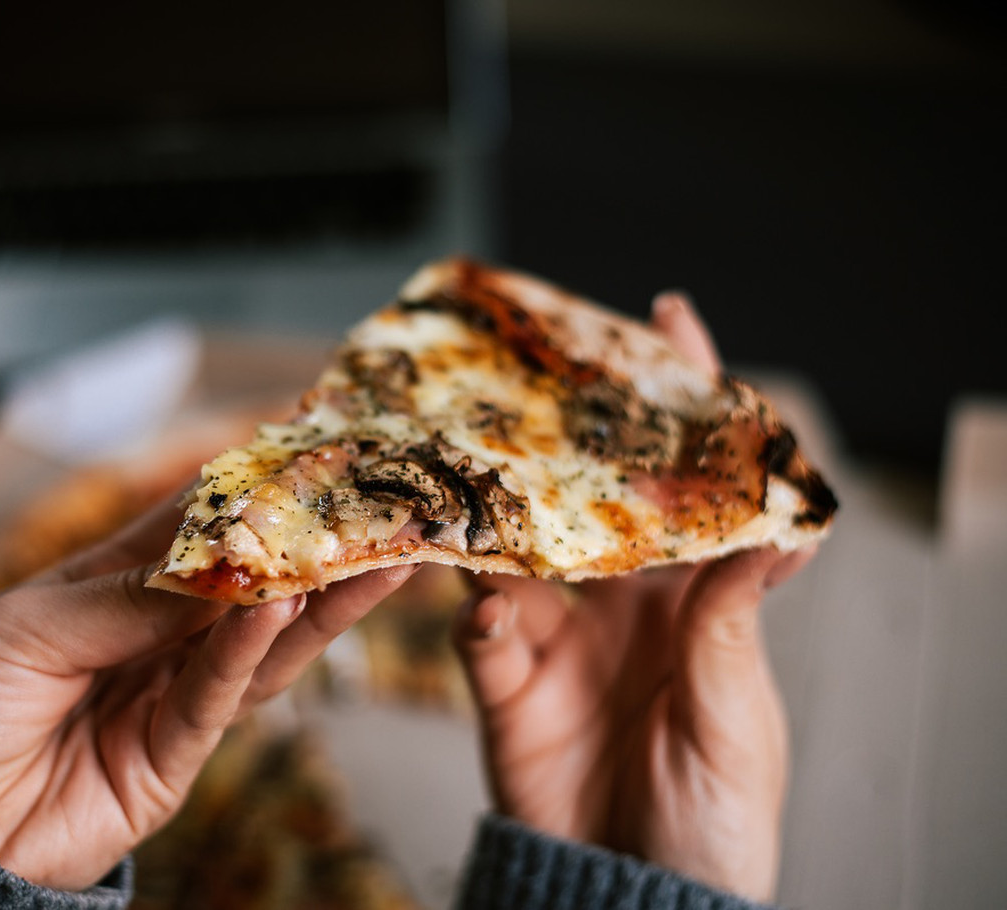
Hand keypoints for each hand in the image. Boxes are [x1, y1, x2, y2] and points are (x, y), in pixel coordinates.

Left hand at [0, 497, 413, 890]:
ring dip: (317, 600)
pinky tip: (287, 608)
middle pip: (245, 586)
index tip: (306, 446)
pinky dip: (252, 652)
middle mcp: (149, 640)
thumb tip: (222, 561)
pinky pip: (218, 700)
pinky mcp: (169, 763)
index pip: (190, 528)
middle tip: (373, 504)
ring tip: (374, 555)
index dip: (245, 489)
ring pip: (259, 645)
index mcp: (105, 590)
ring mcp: (164, 701)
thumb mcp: (25, 628)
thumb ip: (128, 599)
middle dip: (308, 547)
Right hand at [452, 292, 814, 900]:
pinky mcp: (504, 684)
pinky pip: (477, 633)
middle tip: (537, 376)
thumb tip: (776, 533)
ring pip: (516, 550)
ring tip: (482, 476)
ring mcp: (556, 638)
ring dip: (500, 517)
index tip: (669, 321)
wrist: (630, 893)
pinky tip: (484, 608)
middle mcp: (617, 602)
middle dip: (564, 436)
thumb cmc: (716, 813)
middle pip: (588, 497)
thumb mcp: (738, 713)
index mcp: (689, 598)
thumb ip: (732, 625)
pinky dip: (476, 614)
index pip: (688, 487)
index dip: (685, 404)